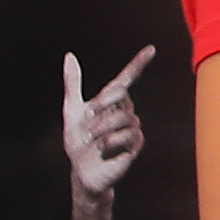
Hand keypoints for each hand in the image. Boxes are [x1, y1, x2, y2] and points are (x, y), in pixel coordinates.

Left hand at [63, 45, 154, 195]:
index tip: (151, 49)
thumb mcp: (71, 110)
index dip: (138, 63)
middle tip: (87, 121)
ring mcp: (131, 127)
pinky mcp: (135, 144)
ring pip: (126, 116)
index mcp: (110, 102)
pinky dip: (112, 141)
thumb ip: (73, 83)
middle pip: (122, 95)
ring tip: (93, 141)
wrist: (82, 170)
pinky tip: (104, 149)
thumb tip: (69, 55)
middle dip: (102, 106)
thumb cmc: (77, 142)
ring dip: (103, 129)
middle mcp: (123, 111)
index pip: (127, 78)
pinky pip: (130, 134)